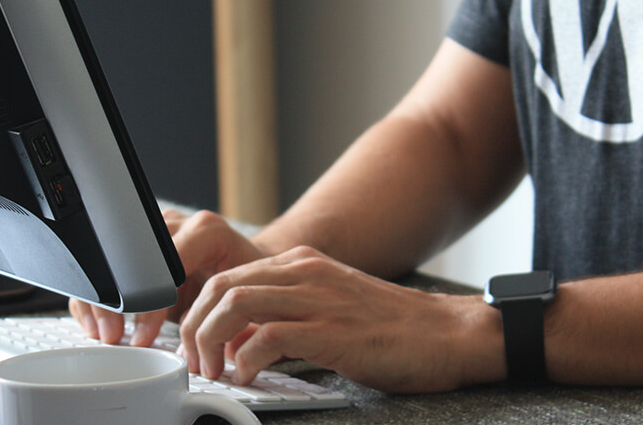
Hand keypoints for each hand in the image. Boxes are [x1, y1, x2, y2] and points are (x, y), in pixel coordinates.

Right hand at [69, 209, 266, 345]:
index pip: (165, 265)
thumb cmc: (250, 282)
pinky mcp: (139, 244)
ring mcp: (154, 231)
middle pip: (130, 258)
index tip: (142, 335)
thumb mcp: (242, 296)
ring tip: (105, 332)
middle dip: (117, 303)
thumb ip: (220, 314)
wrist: (249, 266)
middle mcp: (177, 225)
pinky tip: (98, 321)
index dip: (148, 304)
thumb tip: (196, 350)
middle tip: (114, 335)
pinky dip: (98, 296)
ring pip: (112, 259)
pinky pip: (107, 266)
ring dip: (102, 300)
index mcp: (206, 231)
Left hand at [178, 246, 504, 392]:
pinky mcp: (331, 330)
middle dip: (194, 326)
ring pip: (233, 304)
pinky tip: (250, 377)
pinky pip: (266, 337)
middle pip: (220, 286)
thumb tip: (236, 343)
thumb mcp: (329, 309)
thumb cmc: (393, 330)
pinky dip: (246, 361)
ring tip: (214, 371)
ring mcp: (318, 298)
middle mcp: (305, 272)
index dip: (199, 311)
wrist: (449, 334)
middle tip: (197, 363)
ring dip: (210, 342)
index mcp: (302, 264)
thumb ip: (284, 318)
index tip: (193, 344)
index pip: (226, 275)